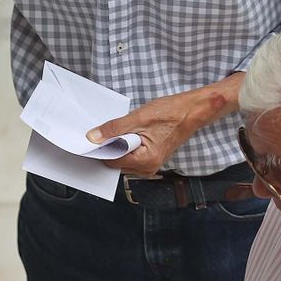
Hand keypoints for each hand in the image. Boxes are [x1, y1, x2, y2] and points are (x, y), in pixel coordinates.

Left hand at [89, 87, 226, 176]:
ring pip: (122, 158)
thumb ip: (114, 129)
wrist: (191, 111)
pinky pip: (130, 155)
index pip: (111, 160)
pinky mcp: (150, 159)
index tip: (89, 138)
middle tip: (103, 130)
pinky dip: (124, 145)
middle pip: (116, 162)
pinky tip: (126, 133)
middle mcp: (148, 169)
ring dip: (117, 144)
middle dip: (108, 146)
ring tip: (120, 129)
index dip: (99, 148)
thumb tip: (93, 138)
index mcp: (145, 161)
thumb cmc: (171, 113)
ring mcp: (149, 165)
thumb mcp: (138, 118)